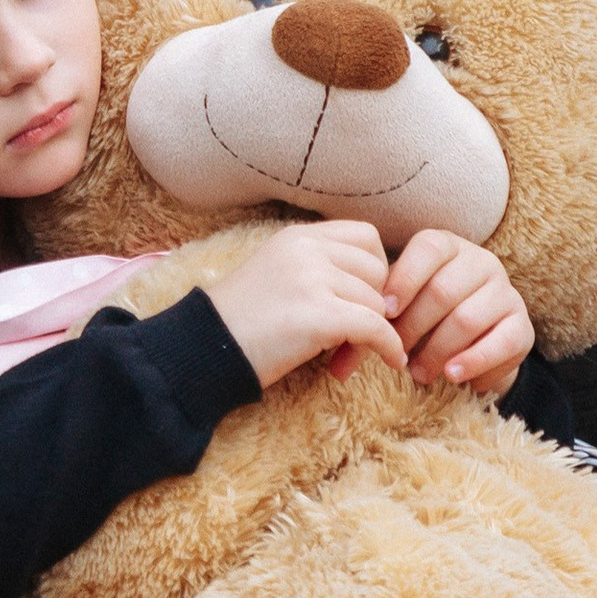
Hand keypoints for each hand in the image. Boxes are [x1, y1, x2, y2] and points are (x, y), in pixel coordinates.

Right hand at [203, 220, 406, 387]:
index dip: (375, 269)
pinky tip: (392, 361)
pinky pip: (375, 327)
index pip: (366, 236)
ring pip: (377, 302)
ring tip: (348, 356)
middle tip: (358, 334)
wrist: (203, 350)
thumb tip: (379, 292)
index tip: (364, 298)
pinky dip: (389, 346)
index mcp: (297, 237)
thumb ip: (319, 271)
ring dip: (373, 332)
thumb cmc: (240, 324)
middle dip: (376, 303)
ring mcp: (312, 280)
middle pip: (377, 269)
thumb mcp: (278, 277)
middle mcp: (306, 250)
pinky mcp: (318, 315)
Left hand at [376, 230, 533, 395]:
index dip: (403, 281)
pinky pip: (500, 343)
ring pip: (468, 319)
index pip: (428, 249)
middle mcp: (481, 262)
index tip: (384, 314)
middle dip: (413, 327)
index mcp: (448, 247)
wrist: (472, 343)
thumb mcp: (401, 308)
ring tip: (418, 373)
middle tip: (395, 354)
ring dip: (437, 352)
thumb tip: (346, 354)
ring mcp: (505, 292)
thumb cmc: (424, 319)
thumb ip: (377, 317)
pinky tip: (452, 375)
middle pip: (443, 290)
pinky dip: (473, 361)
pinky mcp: (522, 325)